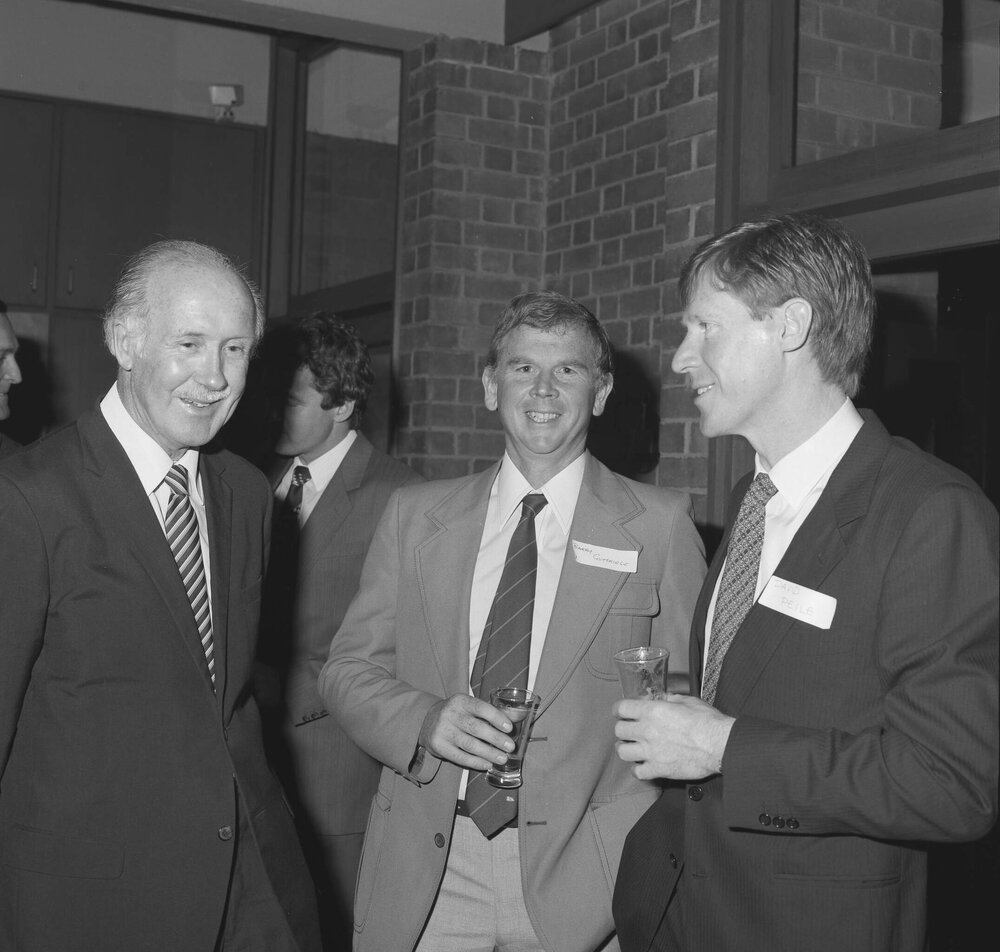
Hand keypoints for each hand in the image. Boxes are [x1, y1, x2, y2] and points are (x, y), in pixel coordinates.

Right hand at [418, 694, 515, 770]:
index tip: (509, 728)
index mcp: (460, 701)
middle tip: (510, 746)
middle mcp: (450, 714)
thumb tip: (518, 718)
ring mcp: (443, 730)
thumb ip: (490, 712)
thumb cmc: (457, 714)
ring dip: (488, 753)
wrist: (427, 721)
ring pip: (469, 744)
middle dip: (496, 738)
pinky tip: (487, 764)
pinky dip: (475, 762)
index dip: (496, 717)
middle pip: (476, 728)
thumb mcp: (469, 707)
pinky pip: (459, 756)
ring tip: (502, 758)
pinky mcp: (438, 746)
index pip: (480, 707)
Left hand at [614, 693, 734, 780]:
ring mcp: (651, 752)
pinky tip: (644, 764)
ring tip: (632, 747)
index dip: (619, 709)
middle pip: (619, 730)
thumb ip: (669, 699)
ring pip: (622, 752)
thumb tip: (662, 699)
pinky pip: (637, 772)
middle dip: (623, 728)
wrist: (720, 744)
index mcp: (652, 711)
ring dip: (626, 748)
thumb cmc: (707, 721)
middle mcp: (647, 730)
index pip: (621, 708)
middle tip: (630, 729)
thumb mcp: (687, 701)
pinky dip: (638, 769)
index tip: (622, 712)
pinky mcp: (659, 769)